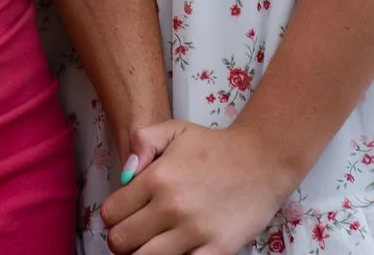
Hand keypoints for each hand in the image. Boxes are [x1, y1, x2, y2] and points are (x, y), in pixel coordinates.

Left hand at [101, 120, 294, 254]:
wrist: (263, 160)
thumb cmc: (215, 147)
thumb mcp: (175, 130)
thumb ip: (142, 142)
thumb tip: (124, 172)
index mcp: (157, 178)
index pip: (110, 214)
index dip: (112, 217)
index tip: (124, 216)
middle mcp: (171, 206)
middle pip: (121, 243)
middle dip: (122, 241)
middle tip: (136, 234)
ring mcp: (194, 231)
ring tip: (152, 245)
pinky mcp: (217, 249)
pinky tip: (176, 251)